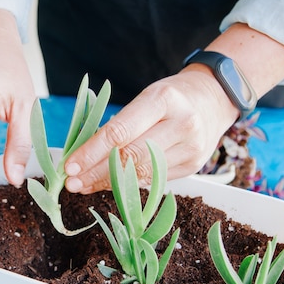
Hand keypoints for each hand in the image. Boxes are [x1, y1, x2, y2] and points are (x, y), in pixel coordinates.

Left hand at [63, 68, 238, 192]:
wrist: (213, 98)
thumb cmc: (170, 98)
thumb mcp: (145, 98)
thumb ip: (118, 124)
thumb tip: (83, 156)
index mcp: (162, 99)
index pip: (119, 132)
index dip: (91, 152)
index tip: (69, 165)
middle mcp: (180, 123)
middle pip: (129, 156)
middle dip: (95, 172)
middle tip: (71, 183)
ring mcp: (190, 147)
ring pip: (141, 173)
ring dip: (108, 183)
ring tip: (84, 186)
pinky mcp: (193, 165)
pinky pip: (153, 179)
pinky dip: (128, 184)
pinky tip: (109, 185)